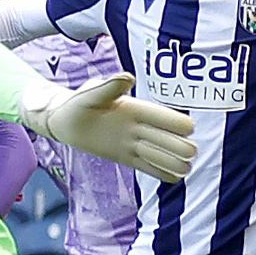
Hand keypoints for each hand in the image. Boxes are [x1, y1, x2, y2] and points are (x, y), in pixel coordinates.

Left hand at [17, 71, 196, 182]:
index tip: (188, 129)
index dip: (177, 123)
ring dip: (173, 161)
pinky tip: (176, 177)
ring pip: (160, 155)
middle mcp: (139, 127)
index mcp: (136, 109)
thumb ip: (110, 87)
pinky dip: (163, 172)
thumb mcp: (92, 93)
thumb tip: (129, 78)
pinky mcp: (125, 157)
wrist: (65, 121)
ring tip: (185, 167)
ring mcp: (133, 143)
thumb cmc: (80, 103)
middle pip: (167, 139)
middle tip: (189, 153)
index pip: (164, 117)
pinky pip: (148, 167)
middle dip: (180, 146)